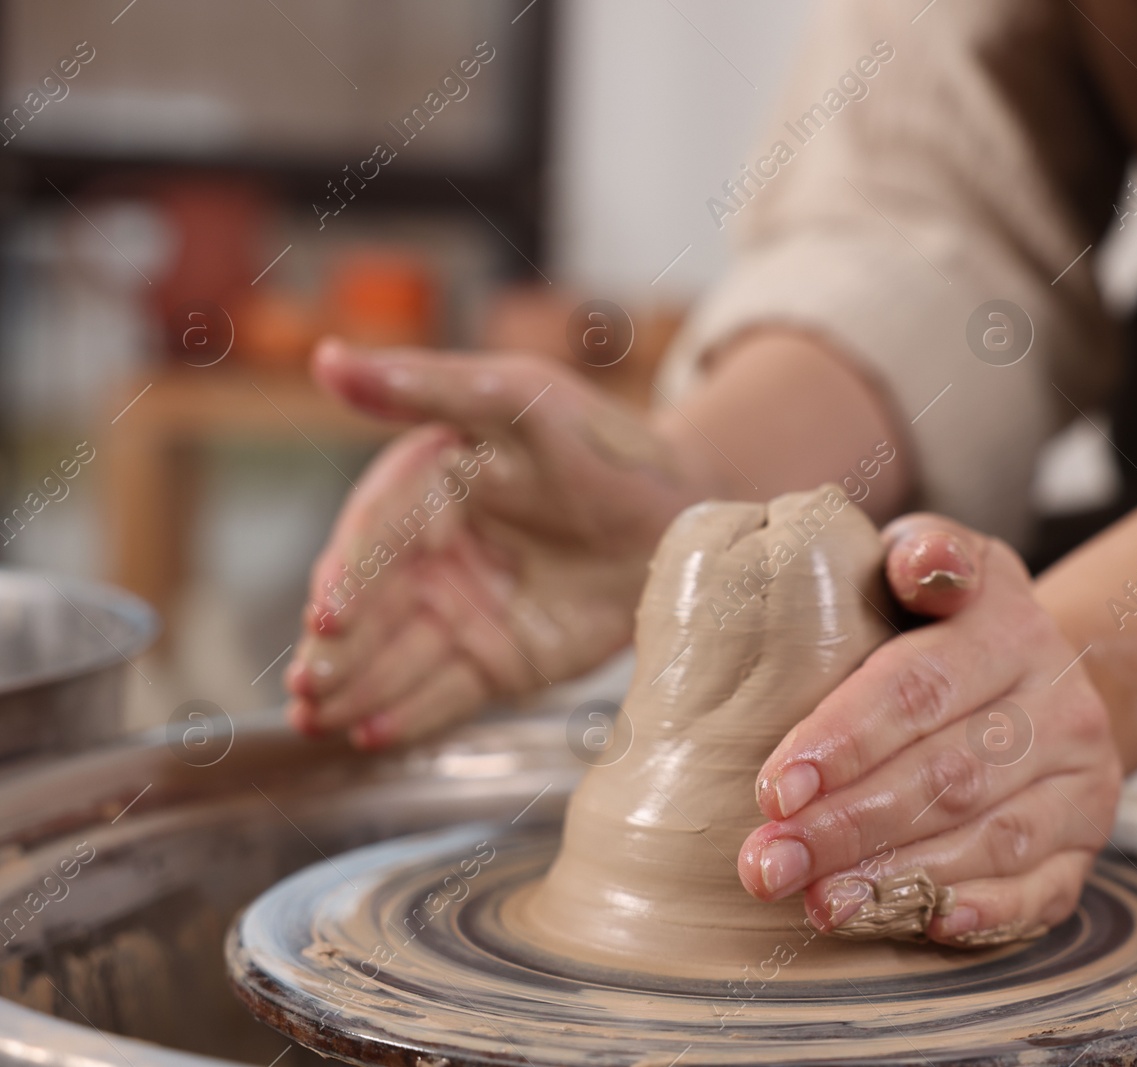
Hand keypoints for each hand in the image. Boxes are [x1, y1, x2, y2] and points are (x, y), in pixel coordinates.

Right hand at [284, 338, 717, 747]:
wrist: (680, 516)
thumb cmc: (602, 442)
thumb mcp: (520, 397)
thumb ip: (426, 385)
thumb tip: (327, 358)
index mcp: (422, 489)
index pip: (373, 537)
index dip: (348, 578)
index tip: (327, 616)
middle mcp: (427, 556)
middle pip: (370, 609)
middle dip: (335, 650)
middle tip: (310, 686)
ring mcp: (457, 614)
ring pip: (393, 658)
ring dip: (352, 691)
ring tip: (321, 720)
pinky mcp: (491, 662)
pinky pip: (441, 695)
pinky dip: (406, 718)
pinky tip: (373, 737)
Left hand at [737, 515, 1121, 946]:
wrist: (1048, 674)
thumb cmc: (955, 621)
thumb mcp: (944, 560)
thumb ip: (924, 552)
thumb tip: (917, 564)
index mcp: (1009, 630)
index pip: (919, 688)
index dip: (844, 741)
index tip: (773, 788)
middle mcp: (1059, 707)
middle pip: (947, 774)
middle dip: (849, 826)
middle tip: (768, 863)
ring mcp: (1081, 781)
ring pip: (992, 838)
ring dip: (901, 879)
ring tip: (819, 903)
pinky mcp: (1087, 842)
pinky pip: (1044, 889)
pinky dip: (987, 912)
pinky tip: (928, 927)